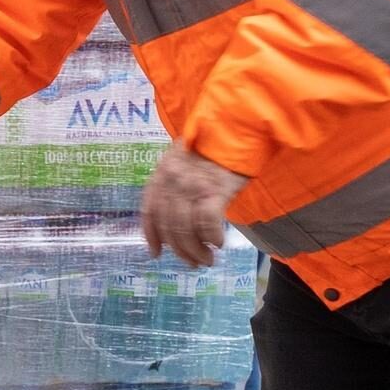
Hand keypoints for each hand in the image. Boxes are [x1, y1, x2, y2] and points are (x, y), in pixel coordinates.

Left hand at [140, 140, 247, 267]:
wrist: (239, 127)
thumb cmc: (216, 147)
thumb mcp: (185, 161)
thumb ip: (176, 185)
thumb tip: (176, 220)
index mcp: (161, 173)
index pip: (150, 211)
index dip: (152, 236)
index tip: (156, 253)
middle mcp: (172, 180)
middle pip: (169, 226)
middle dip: (181, 250)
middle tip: (194, 263)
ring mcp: (192, 185)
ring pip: (186, 229)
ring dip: (197, 251)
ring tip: (207, 260)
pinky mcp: (215, 189)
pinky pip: (208, 223)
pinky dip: (212, 237)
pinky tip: (218, 243)